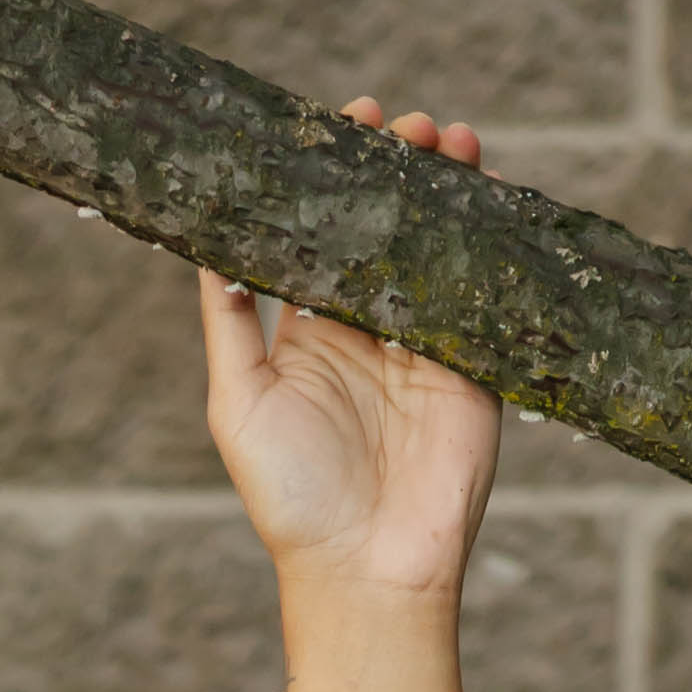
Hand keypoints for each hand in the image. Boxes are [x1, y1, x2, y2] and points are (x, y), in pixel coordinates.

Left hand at [199, 97, 502, 691]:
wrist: (368, 568)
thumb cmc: (290, 497)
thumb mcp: (237, 402)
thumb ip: (228, 322)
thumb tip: (204, 243)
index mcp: (309, 333)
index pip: (322, 233)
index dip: (334, 177)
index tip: (342, 124)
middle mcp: (368, 327)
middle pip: (386, 224)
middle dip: (397, 167)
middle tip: (401, 125)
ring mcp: (426, 338)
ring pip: (437, 241)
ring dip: (444, 185)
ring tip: (445, 137)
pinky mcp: (474, 358)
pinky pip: (483, 282)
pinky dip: (488, 232)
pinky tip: (484, 185)